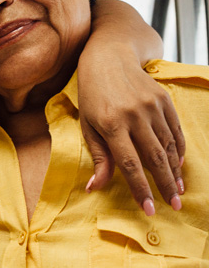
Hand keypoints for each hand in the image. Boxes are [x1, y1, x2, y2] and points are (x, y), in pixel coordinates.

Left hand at [78, 57, 184, 214]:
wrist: (109, 58)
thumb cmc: (92, 95)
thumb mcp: (88, 124)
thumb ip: (98, 156)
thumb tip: (95, 187)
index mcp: (111, 124)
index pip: (130, 164)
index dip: (141, 189)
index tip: (149, 209)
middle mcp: (134, 116)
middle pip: (154, 158)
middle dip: (165, 185)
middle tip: (173, 205)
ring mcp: (151, 107)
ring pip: (168, 146)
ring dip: (174, 170)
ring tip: (177, 189)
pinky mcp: (164, 100)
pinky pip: (175, 131)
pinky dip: (179, 150)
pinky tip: (178, 165)